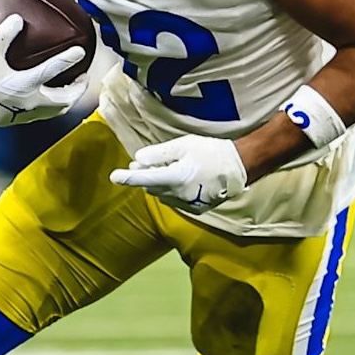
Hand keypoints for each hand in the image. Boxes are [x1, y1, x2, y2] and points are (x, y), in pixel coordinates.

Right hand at [0, 14, 87, 132]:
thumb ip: (2, 36)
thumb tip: (17, 17)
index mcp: (24, 84)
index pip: (52, 70)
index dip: (68, 60)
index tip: (81, 51)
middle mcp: (31, 102)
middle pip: (65, 98)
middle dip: (78, 88)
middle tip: (83, 75)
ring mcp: (29, 113)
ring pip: (58, 109)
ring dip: (69, 98)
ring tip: (73, 87)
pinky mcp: (24, 119)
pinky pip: (46, 113)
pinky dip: (55, 104)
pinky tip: (50, 94)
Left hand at [110, 134, 248, 214]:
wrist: (240, 167)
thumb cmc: (212, 151)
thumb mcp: (184, 145)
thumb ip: (159, 153)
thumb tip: (138, 160)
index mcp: (176, 177)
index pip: (145, 178)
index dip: (128, 178)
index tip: (114, 176)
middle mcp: (179, 194)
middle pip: (152, 186)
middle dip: (146, 176)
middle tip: (147, 161)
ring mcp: (187, 204)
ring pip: (162, 195)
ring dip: (160, 183)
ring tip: (173, 168)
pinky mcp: (195, 209)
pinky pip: (175, 201)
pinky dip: (172, 191)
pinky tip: (184, 179)